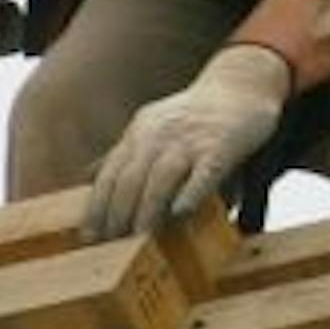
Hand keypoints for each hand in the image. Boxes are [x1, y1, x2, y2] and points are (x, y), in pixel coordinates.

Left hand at [82, 42, 294, 240]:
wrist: (240, 84)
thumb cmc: (195, 115)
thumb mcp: (152, 127)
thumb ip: (126, 153)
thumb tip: (89, 177)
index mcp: (140, 132)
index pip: (110, 173)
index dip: (97, 206)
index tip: (90, 236)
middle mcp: (160, 134)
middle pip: (130, 177)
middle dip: (117, 213)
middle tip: (111, 245)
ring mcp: (191, 139)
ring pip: (161, 176)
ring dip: (147, 209)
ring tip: (139, 238)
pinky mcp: (222, 146)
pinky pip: (204, 172)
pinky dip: (190, 192)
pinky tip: (180, 213)